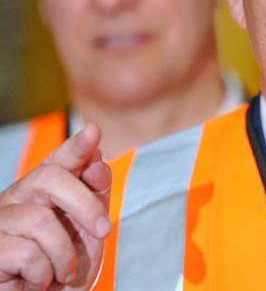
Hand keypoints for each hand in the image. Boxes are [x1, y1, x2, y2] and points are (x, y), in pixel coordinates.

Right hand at [0, 124, 111, 290]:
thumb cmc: (65, 266)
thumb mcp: (88, 228)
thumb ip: (94, 194)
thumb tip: (97, 162)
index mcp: (44, 189)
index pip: (58, 159)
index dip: (75, 146)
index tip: (93, 132)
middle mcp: (18, 197)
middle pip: (50, 178)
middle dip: (85, 204)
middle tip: (104, 231)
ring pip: (41, 220)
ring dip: (65, 253)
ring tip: (64, 271)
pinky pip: (27, 253)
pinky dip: (44, 273)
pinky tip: (39, 282)